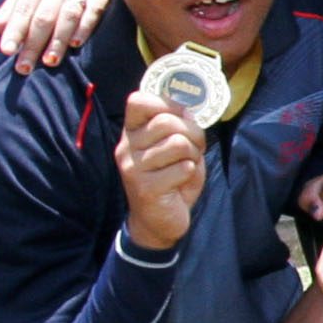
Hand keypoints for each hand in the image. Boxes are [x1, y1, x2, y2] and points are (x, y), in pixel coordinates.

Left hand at [0, 0, 111, 71]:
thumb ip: (8, 11)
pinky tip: (75, 44)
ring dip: (59, 40)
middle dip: (33, 43)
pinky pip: (92, 12)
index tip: (6, 50)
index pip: (23, 8)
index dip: (14, 30)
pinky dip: (84, 28)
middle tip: (24, 68)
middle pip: (44, 16)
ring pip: (68, 16)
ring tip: (49, 61)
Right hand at [116, 90, 207, 250]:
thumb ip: (179, 127)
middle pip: (167, 121)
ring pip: (178, 143)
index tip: (182, 117)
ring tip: (186, 166)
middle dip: (193, 133)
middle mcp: (127, 148)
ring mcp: (133, 168)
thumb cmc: (170, 179)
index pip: (138, 101)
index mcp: (131, 133)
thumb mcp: (175, 147)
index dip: (167, 104)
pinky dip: (190, 174)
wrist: (158, 222)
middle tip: (195, 149)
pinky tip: (180, 183)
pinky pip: (183, 168)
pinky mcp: (145, 188)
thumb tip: (188, 111)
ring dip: (193, 155)